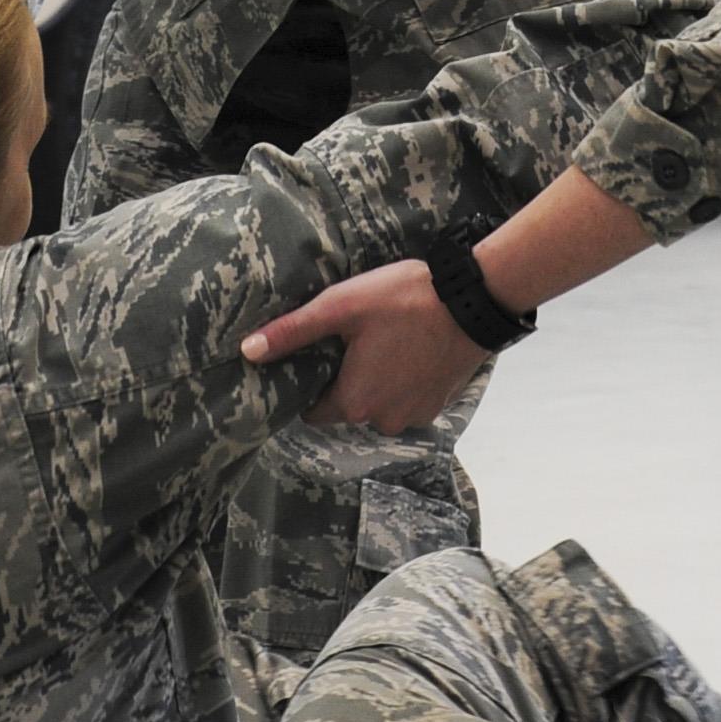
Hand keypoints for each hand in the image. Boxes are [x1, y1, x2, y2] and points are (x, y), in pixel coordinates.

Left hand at [242, 259, 486, 431]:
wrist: (472, 301)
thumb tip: (247, 352)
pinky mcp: (439, 405)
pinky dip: (405, 380)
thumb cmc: (404, 301)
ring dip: (378, 380)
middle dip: (347, 378)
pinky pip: (408, 398)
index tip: (322, 354)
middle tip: (356, 339)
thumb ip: (292, 332)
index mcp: (354, 403)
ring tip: (386, 340)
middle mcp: (383, 420)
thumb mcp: (340, 307)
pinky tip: (410, 348)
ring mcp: (415, 416)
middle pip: (348, 406)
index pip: (314, 410)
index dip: (313, 381)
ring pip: (380, 402)